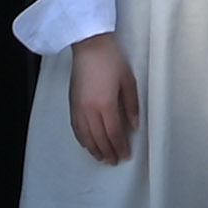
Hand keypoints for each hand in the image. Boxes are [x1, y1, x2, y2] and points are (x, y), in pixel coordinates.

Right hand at [70, 34, 139, 164]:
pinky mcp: (72, 103)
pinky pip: (76, 128)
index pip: (113, 133)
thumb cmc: (110, 59)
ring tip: (102, 158)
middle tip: (114, 161)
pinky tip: (87, 144)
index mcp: (105, 104)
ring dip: (94, 149)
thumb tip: (134, 125)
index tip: (125, 155)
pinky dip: (82, 139)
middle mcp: (89, 109)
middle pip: (99, 138)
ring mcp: (78, 107)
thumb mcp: (128, 80)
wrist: (89, 46)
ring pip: (85, 136)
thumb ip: (131, 105)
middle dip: (108, 152)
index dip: (120, 147)